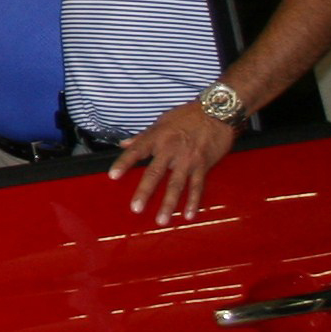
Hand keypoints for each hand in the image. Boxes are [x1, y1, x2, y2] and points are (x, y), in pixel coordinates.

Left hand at [108, 100, 234, 222]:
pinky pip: (197, 186)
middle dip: (145, 192)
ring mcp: (187, 159)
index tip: (112, 176)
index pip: (136, 151)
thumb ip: (142, 136)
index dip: (123, 163)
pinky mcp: (203, 165)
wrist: (217, 111)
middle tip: (136, 208)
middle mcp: (170, 150)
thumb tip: (124, 144)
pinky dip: (193, 201)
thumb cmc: (188, 114)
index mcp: (157, 137)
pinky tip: (189, 215)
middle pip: (154, 173)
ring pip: (176, 185)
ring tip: (162, 220)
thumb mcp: (161, 121)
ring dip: (169, 204)